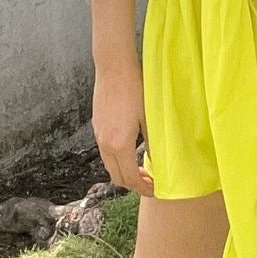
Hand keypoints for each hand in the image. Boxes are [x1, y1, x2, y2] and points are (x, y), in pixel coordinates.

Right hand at [92, 56, 156, 195]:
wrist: (114, 68)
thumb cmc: (135, 89)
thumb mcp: (149, 119)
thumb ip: (152, 144)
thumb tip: (159, 163)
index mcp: (119, 145)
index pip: (130, 179)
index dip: (143, 189)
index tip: (155, 190)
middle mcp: (105, 144)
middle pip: (117, 177)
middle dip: (133, 185)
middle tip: (151, 183)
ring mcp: (99, 135)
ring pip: (110, 166)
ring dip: (124, 173)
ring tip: (142, 170)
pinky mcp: (97, 126)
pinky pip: (106, 153)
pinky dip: (118, 160)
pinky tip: (131, 152)